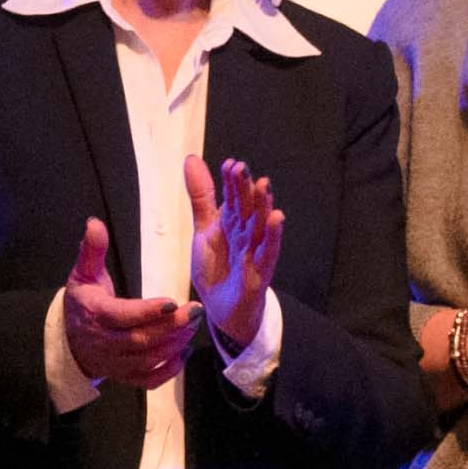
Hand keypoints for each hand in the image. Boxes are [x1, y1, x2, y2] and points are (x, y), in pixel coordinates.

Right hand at [61, 218, 193, 394]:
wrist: (68, 343)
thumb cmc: (82, 303)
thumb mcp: (83, 274)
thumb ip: (92, 250)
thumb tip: (95, 223)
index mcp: (96, 315)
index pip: (124, 316)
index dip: (149, 311)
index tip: (173, 302)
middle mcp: (105, 343)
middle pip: (141, 339)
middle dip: (171, 326)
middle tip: (196, 311)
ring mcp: (116, 363)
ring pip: (148, 359)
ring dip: (174, 344)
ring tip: (193, 325)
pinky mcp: (125, 377)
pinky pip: (149, 380)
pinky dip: (169, 370)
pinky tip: (183, 352)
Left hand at [185, 156, 285, 362]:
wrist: (222, 309)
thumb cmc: (217, 267)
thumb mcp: (204, 228)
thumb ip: (202, 196)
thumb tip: (191, 159)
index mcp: (232, 221)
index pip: (232, 197)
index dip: (231, 182)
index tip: (229, 164)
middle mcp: (246, 233)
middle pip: (246, 208)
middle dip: (245, 189)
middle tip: (242, 169)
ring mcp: (254, 252)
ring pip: (259, 226)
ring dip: (262, 206)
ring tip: (263, 185)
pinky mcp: (260, 272)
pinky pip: (267, 252)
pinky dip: (271, 236)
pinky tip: (276, 218)